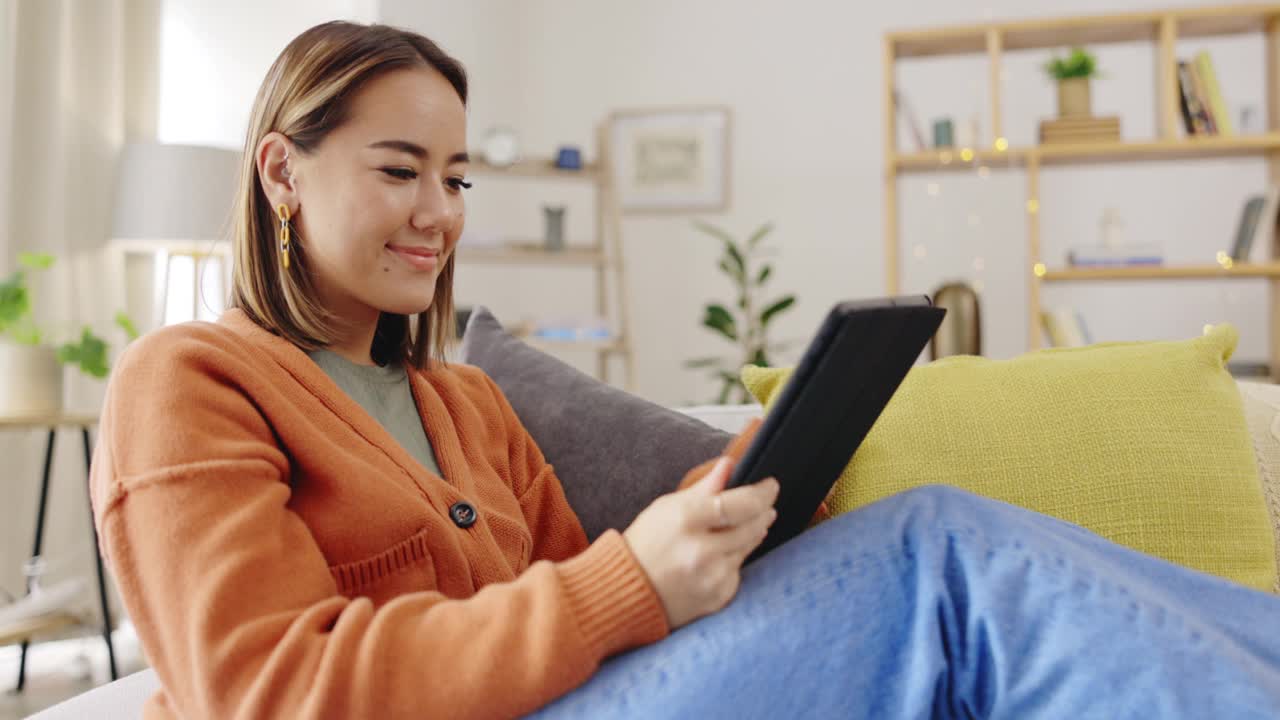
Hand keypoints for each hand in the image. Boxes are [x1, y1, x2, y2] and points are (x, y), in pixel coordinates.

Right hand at [623, 456, 779, 629]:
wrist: (627, 592)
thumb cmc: (646, 544)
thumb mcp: (667, 507)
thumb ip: (703, 488)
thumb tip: (729, 464)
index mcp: (686, 520)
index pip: (740, 503)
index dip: (762, 493)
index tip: (770, 485)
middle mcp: (701, 550)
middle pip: (753, 524)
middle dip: (764, 511)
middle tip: (766, 504)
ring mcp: (712, 576)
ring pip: (749, 546)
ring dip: (752, 533)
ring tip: (741, 525)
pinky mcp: (718, 596)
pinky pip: (739, 570)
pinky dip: (735, 559)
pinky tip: (719, 556)